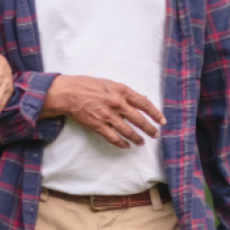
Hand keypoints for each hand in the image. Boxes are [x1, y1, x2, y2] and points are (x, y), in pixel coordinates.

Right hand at [40, 75, 164, 147]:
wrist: (68, 93)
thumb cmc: (87, 85)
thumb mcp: (109, 83)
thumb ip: (126, 92)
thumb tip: (142, 98)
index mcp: (121, 91)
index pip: (144, 103)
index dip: (155, 113)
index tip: (162, 120)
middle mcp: (117, 103)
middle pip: (139, 119)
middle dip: (149, 129)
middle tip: (155, 134)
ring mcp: (108, 116)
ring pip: (128, 131)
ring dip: (137, 138)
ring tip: (141, 142)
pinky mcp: (98, 126)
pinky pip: (113, 138)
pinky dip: (121, 143)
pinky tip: (126, 146)